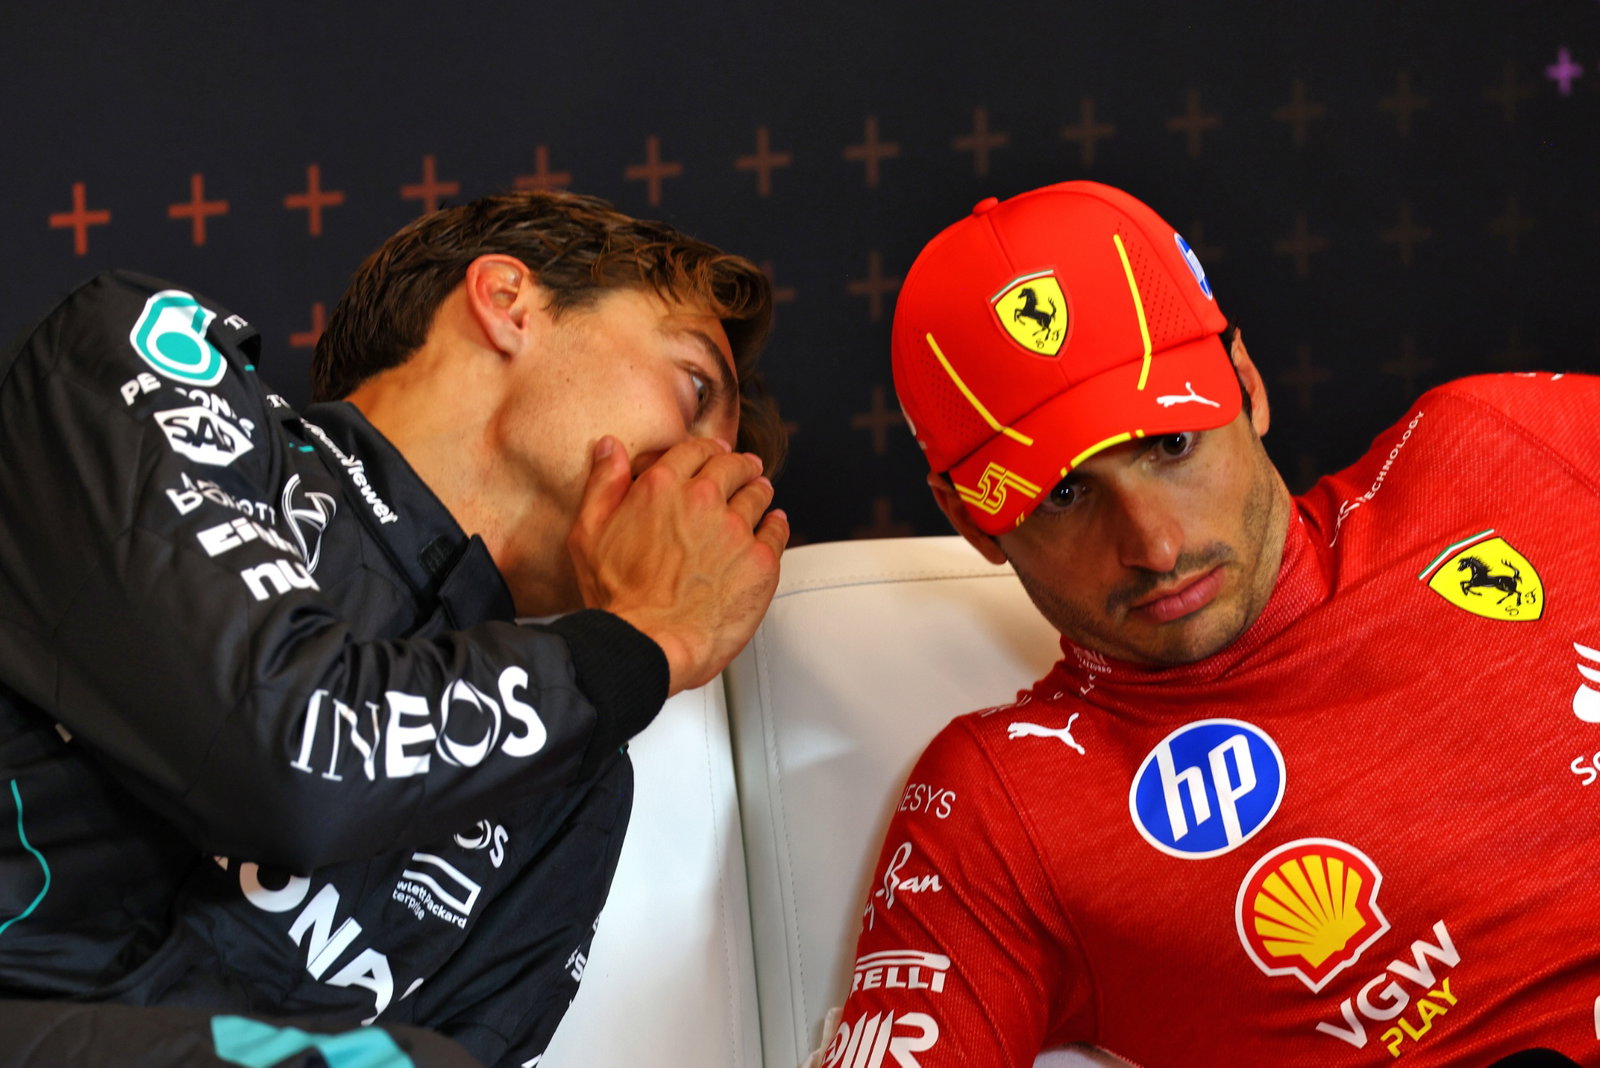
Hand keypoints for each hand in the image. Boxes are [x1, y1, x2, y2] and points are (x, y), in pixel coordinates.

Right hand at [567, 435, 789, 693]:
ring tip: (759, 492)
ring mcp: (735, 529)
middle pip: (732, 466)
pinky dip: (776, 524)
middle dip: (739, 465)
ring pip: (758, 494)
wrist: (649, 643)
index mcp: (661, 487)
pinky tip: (773, 524)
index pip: (693, 450)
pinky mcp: (760, 559)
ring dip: (758, 490)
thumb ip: (603, 484)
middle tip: (744, 469)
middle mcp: (703, 500)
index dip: (706, 451)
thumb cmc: (617, 599)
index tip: (713, 454)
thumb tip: (610, 448)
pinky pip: (777, 530)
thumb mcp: (589, 534)